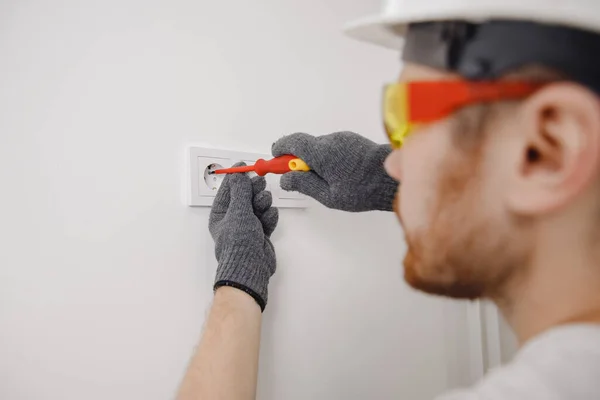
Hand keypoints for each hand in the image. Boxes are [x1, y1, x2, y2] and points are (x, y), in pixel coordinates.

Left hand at [209, 164, 278, 310]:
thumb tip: (239, 175)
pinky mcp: (260, 233)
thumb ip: (241, 191)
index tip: (244, 166)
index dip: (236, 178)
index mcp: (220, 214)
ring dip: (262, 203)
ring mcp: (247, 226)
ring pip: (257, 206)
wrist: (251, 266)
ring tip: (264, 204)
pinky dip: (269, 216)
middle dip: (253, 189)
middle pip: (245, 196)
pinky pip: (266, 217)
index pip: (228, 191)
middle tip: (260, 182)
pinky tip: (269, 217)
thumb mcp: (238, 211)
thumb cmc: (239, 241)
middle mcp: (232, 219)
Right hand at [272, 131, 397, 211]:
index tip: (275, 159)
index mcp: (321, 152)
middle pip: (305, 145)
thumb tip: (286, 179)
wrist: (392, 179)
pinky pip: (334, 147)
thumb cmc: (362, 189)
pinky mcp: (353, 140)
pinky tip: (339, 174)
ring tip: (327, 181)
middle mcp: (331, 140)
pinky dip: (329, 158)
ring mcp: (343, 138)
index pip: (291, 142)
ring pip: (320, 147)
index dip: (280, 150)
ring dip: (316, 160)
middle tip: (299, 177)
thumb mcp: (328, 195)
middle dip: (298, 159)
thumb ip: (304, 184)